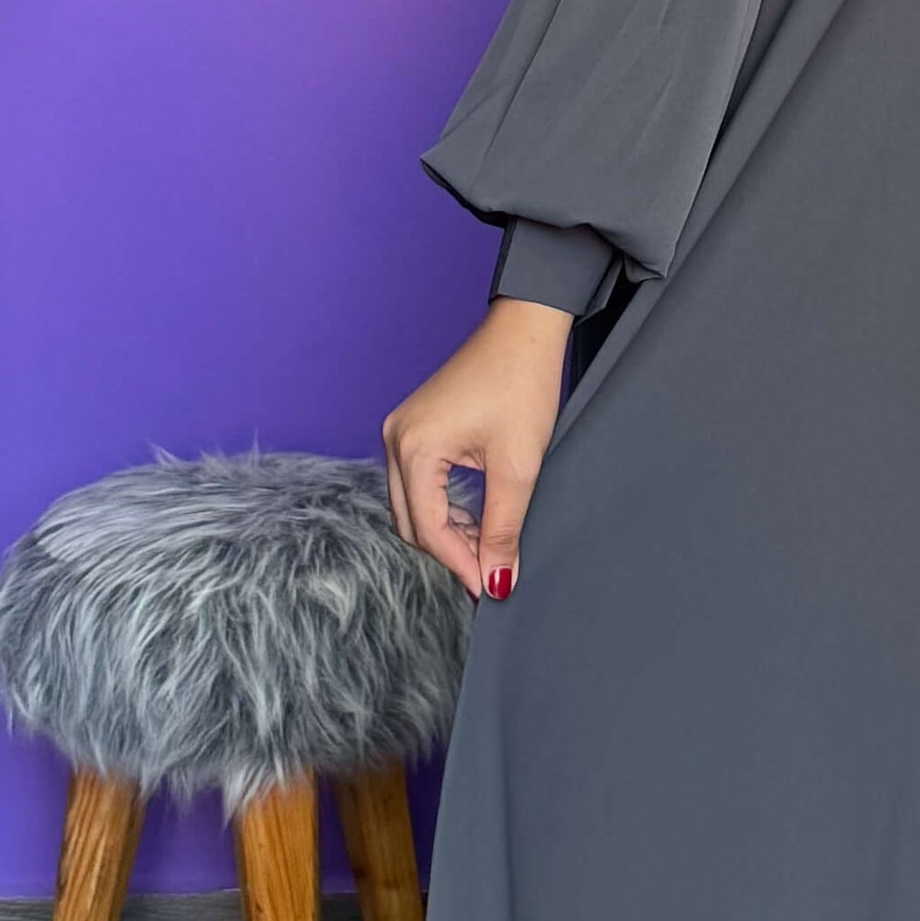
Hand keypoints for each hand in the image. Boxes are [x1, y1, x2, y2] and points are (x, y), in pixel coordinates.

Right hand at [383, 296, 571, 599]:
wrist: (524, 331)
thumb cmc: (522, 386)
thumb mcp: (518, 466)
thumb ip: (503, 528)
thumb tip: (497, 581)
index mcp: (415, 447)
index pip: (428, 528)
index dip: (460, 564)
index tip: (490, 589)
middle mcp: (396, 439)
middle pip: (411, 522)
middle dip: (449, 552)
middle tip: (490, 573)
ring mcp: (400, 430)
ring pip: (412, 505)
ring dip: (446, 531)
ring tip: (487, 549)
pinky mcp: (414, 427)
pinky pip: (418, 483)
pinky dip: (442, 507)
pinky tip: (474, 519)